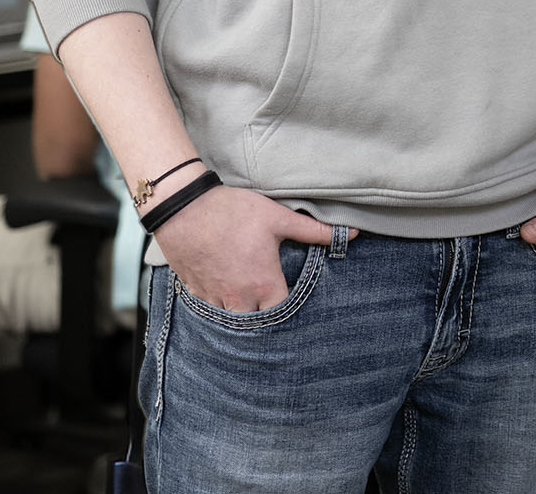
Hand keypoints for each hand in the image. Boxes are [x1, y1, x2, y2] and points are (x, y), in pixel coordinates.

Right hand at [155, 185, 335, 311]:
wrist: (183, 208)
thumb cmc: (233, 212)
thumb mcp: (277, 217)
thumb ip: (314, 231)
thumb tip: (353, 233)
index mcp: (263, 284)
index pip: (283, 317)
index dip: (292, 316)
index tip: (298, 307)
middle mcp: (238, 298)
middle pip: (257, 327)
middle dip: (267, 321)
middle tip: (274, 308)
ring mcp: (214, 298)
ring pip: (232, 321)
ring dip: (243, 316)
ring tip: (252, 304)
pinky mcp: (195, 292)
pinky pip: (211, 311)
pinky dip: (220, 307)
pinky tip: (227, 294)